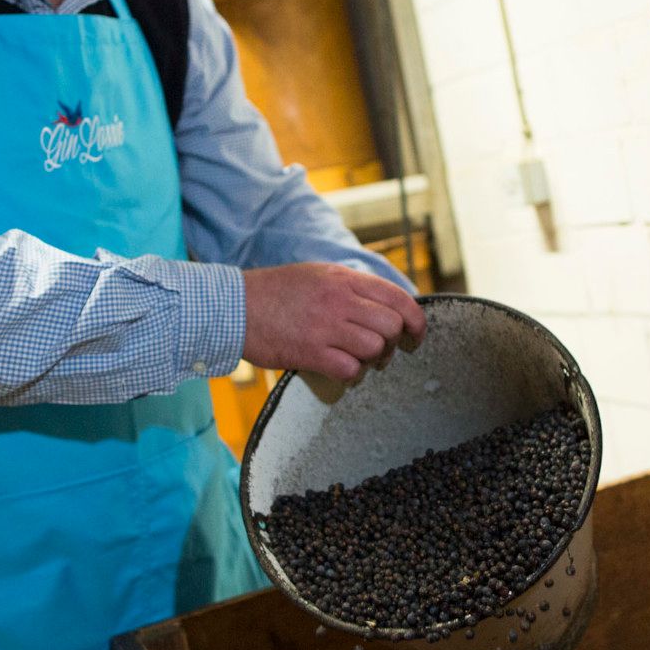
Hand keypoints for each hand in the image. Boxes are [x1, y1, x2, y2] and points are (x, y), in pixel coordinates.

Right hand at [241, 264, 425, 380]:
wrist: (233, 307)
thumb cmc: (275, 292)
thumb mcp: (318, 275)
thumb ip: (351, 287)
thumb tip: (384, 305)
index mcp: (343, 278)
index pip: (398, 297)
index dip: (416, 320)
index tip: (415, 335)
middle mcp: (339, 300)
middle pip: (391, 325)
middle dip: (392, 343)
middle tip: (380, 352)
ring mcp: (325, 326)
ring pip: (374, 348)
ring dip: (371, 360)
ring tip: (357, 360)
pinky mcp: (310, 352)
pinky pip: (350, 369)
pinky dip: (351, 374)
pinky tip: (338, 369)